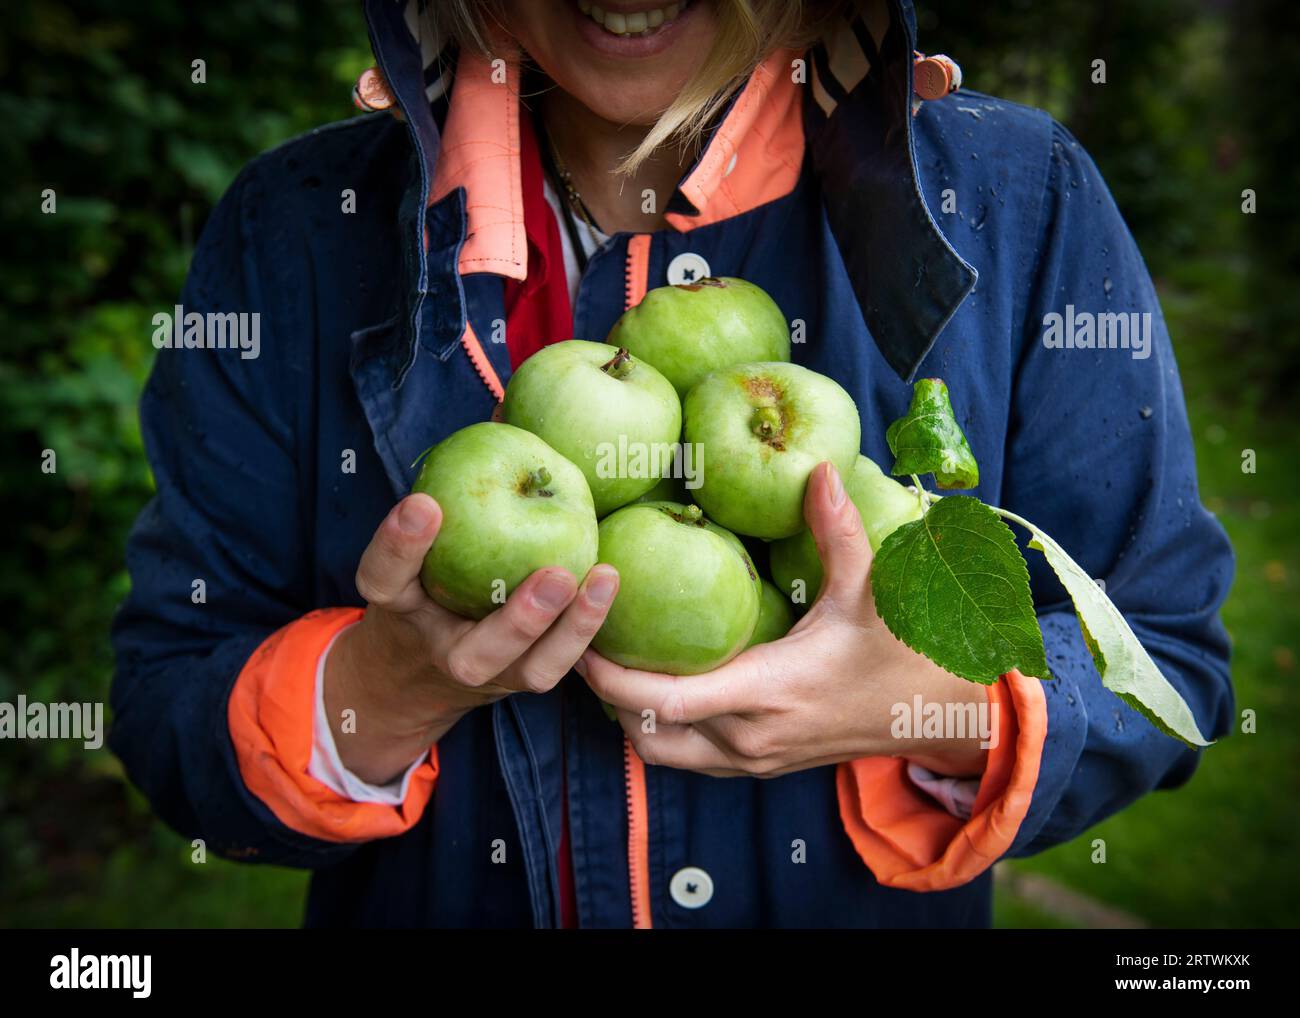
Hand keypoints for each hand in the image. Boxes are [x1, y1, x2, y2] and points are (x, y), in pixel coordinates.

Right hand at [325, 493, 618, 783]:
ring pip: (531, 670)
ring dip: (573, 630)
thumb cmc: (429, 568)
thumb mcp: (423, 532)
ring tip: (603, 578)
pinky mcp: (528, 675)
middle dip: (518, 620)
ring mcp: (491, 673)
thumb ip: (450, 483)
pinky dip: (591, 628)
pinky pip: (563, 663)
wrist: (422, 657)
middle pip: (473, 655)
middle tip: (554, 577)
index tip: (423, 503)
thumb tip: (500, 412)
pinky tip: (612, 582)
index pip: (385, 577)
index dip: (399, 543)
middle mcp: (442, 650)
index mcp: (399, 606)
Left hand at [577, 463, 989, 779]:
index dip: (610, 675)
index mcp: (766, 690)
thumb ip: (840, 531)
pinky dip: (657, 727)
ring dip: (627, 716)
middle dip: (604, 693)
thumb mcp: (873, 589)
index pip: (663, 700)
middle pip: (645, 731)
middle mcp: (749, 735)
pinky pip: (687, 756)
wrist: (939, 717)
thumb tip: (817, 469)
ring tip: (610, 660)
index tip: (583, 633)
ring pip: (660, 752)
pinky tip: (654, 681)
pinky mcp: (757, 765)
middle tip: (582, 638)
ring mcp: (752, 759)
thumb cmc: (902, 652)